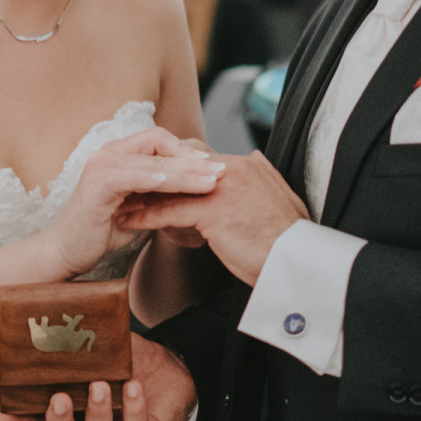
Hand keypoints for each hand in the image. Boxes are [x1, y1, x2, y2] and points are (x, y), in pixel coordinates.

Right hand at [0, 333, 196, 420]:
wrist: (171, 372)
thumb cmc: (127, 363)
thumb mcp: (97, 347)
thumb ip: (73, 337)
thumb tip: (47, 310)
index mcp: (71, 409)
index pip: (37, 419)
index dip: (16, 420)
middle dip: (57, 420)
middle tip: (58, 398)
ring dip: (96, 413)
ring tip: (100, 385)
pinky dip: (133, 408)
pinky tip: (132, 388)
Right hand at [43, 127, 224, 278]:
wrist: (67, 252)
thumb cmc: (103, 231)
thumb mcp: (140, 207)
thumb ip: (162, 194)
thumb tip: (199, 189)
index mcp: (119, 155)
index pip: (160, 140)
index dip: (188, 151)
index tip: (213, 165)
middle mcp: (108, 154)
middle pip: (159, 145)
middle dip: (194, 159)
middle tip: (222, 170)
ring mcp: (100, 167)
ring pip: (150, 162)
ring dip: (183, 172)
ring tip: (209, 181)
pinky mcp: (96, 185)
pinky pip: (130, 176)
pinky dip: (153, 179)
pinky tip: (173, 185)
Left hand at [119, 150, 306, 285]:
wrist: (299, 262)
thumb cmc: (289, 242)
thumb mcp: (280, 201)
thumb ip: (264, 179)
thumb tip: (256, 163)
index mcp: (248, 166)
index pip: (201, 159)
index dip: (175, 170)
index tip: (157, 180)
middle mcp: (233, 169)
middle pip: (181, 165)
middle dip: (154, 177)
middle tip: (130, 187)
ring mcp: (222, 187)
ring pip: (171, 186)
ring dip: (143, 196)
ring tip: (121, 205)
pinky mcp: (213, 210)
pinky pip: (169, 210)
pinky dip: (146, 216)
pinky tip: (129, 223)